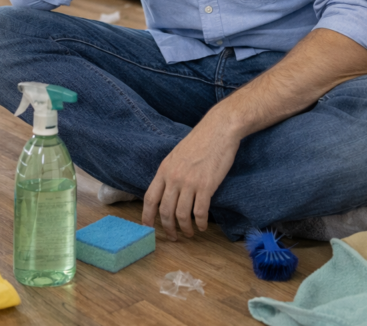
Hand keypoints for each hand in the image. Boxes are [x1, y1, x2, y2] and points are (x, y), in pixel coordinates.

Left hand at [142, 109, 241, 240]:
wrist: (219, 130)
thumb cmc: (200, 141)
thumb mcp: (176, 155)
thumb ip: (169, 173)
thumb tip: (166, 192)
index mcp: (164, 170)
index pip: (149, 198)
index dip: (147, 215)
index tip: (147, 227)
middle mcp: (174, 178)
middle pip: (165, 211)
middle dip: (167, 228)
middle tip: (173, 236)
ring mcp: (189, 182)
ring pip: (181, 215)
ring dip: (185, 228)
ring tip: (189, 233)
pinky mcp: (206, 186)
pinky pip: (199, 212)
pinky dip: (199, 223)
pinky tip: (201, 226)